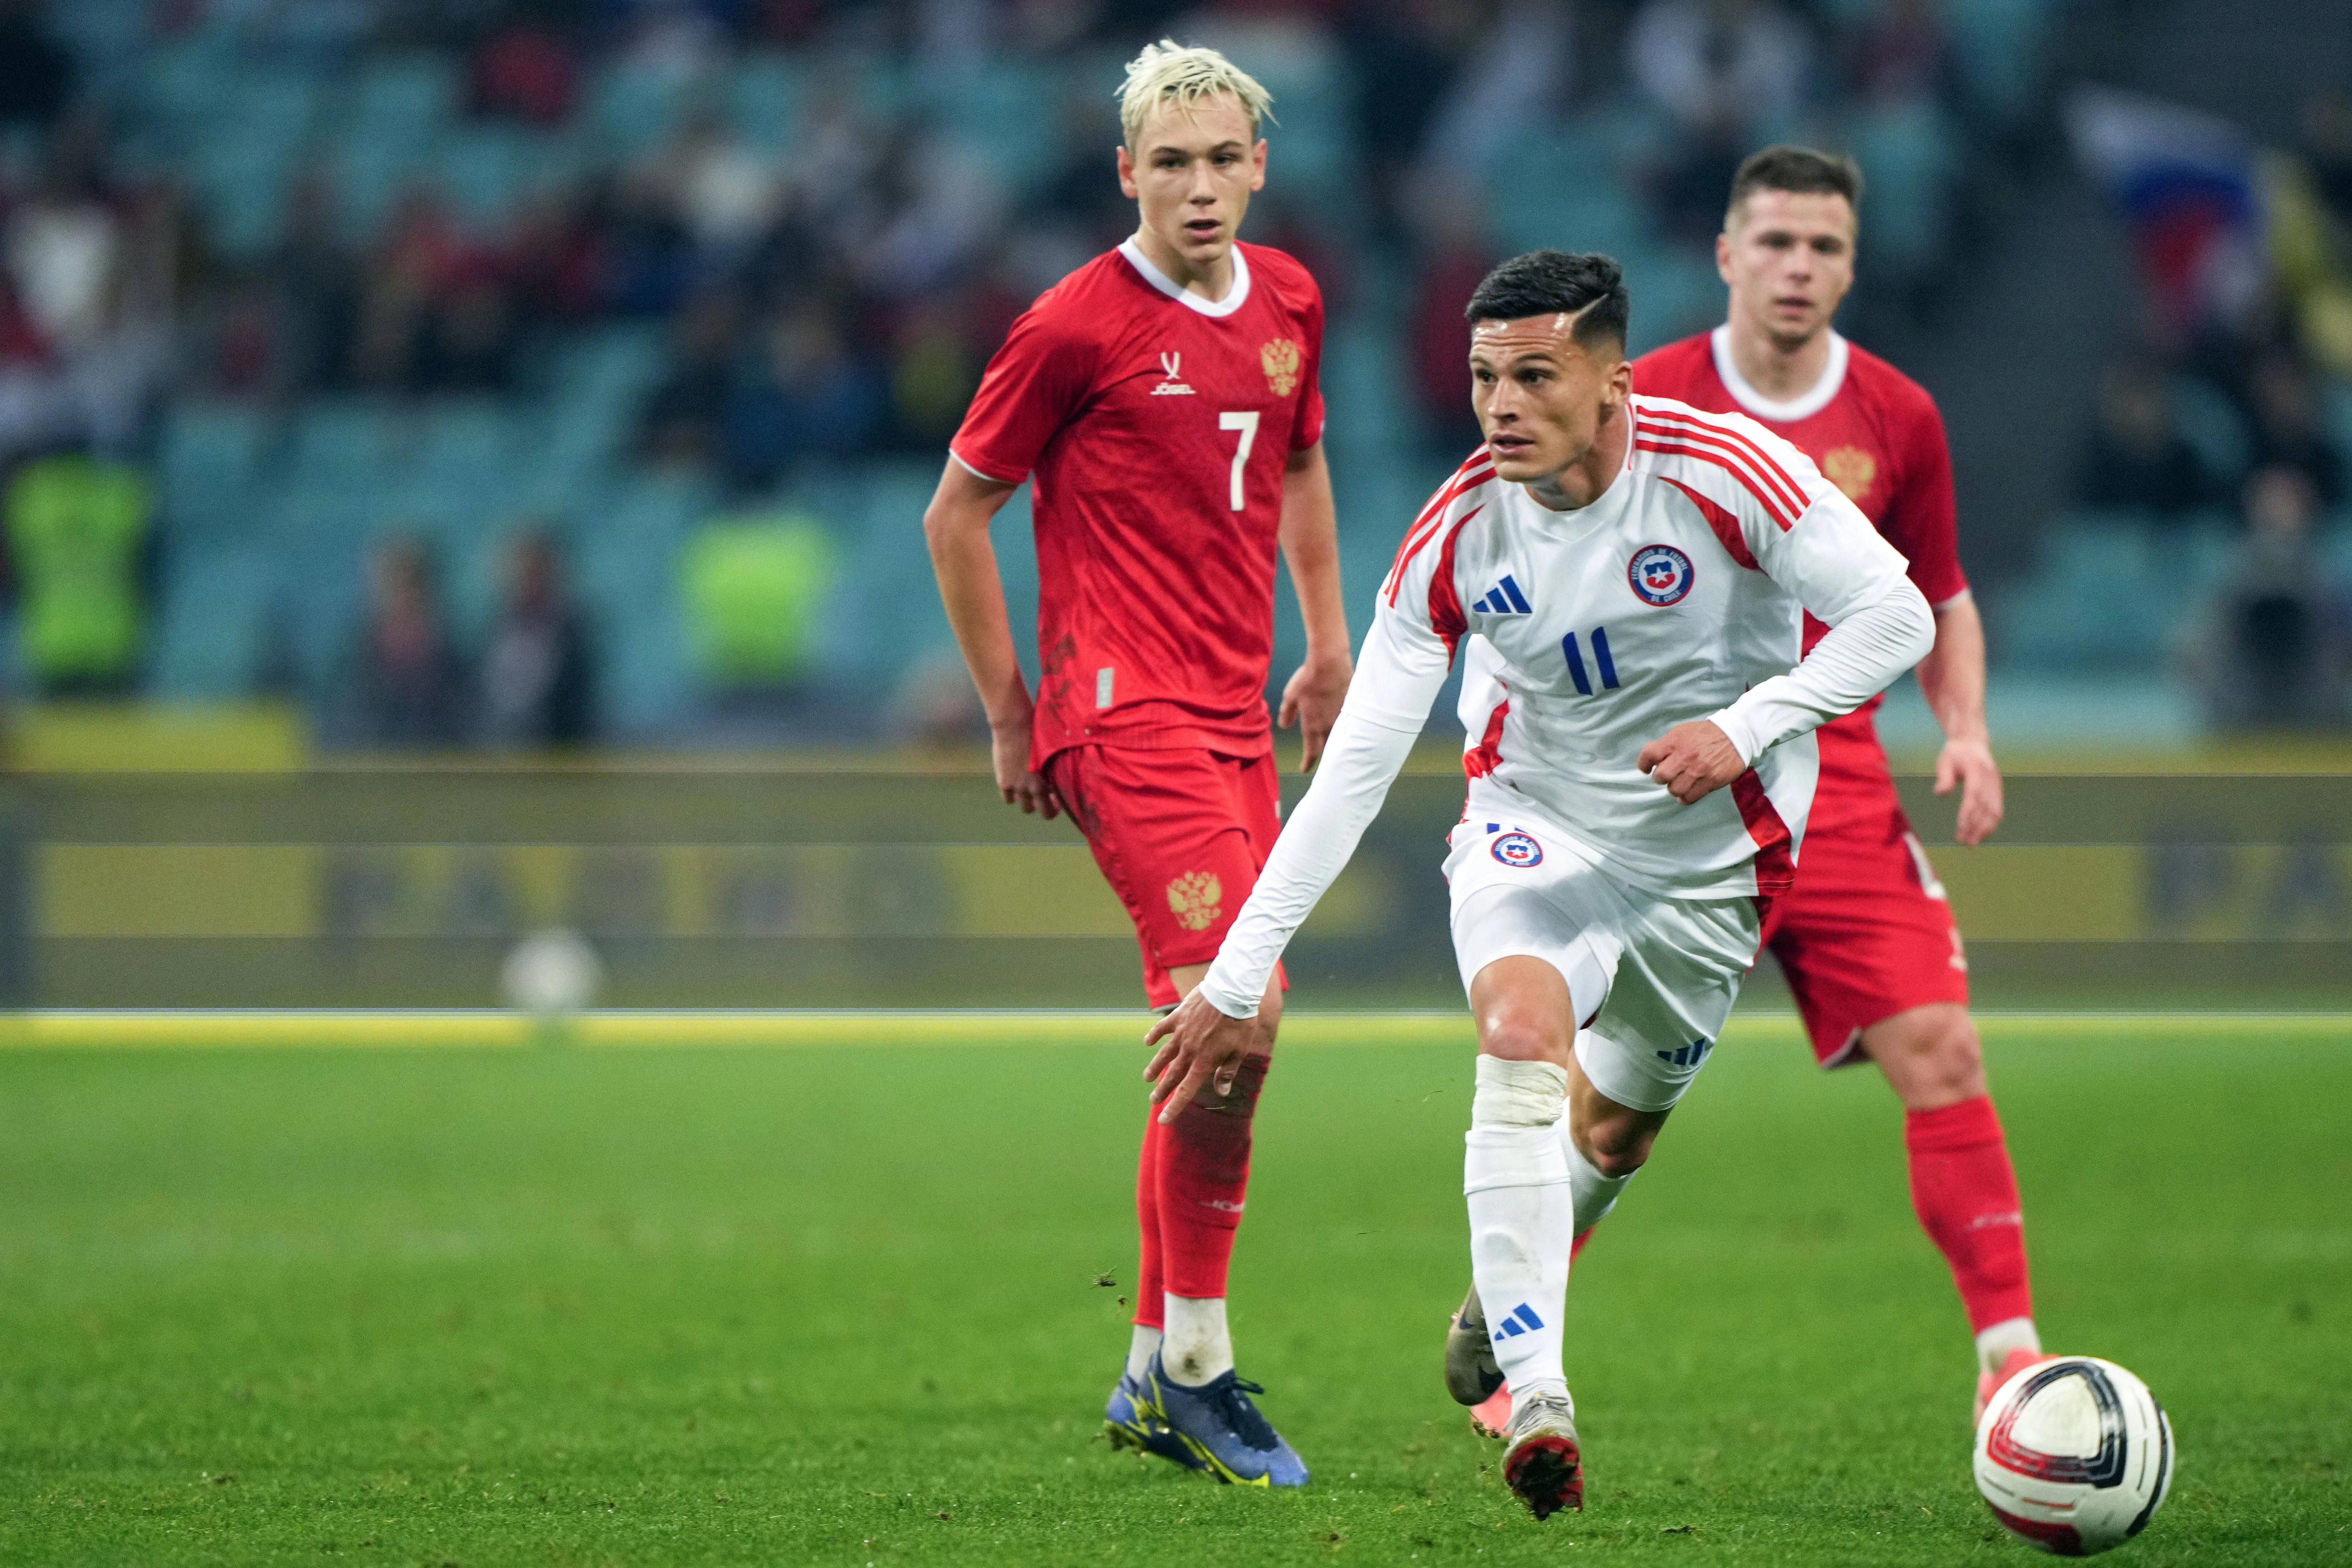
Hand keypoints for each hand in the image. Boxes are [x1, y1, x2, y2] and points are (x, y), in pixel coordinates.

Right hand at [990, 710, 1059, 818]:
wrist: (1014, 727)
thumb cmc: (1036, 734)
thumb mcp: (1051, 754)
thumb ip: (1054, 770)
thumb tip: (1057, 777)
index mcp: (1051, 779)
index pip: (1060, 802)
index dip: (1059, 805)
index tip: (1057, 800)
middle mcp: (1036, 787)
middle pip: (1044, 812)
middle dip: (1046, 809)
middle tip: (1046, 802)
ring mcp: (1019, 787)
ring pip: (1026, 808)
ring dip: (1029, 802)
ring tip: (1029, 793)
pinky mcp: (1004, 783)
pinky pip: (1009, 800)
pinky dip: (1012, 796)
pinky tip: (1014, 787)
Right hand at [1142, 990, 1257, 1123]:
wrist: (1231, 993)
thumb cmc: (1240, 1023)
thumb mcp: (1239, 1050)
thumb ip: (1227, 1072)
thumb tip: (1221, 1092)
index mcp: (1204, 1061)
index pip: (1186, 1090)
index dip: (1174, 1107)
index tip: (1163, 1119)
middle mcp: (1189, 1050)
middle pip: (1172, 1075)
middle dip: (1162, 1090)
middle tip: (1153, 1100)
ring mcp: (1182, 1033)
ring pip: (1164, 1054)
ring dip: (1155, 1067)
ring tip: (1147, 1077)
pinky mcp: (1179, 1017)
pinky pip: (1163, 1028)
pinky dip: (1154, 1035)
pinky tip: (1147, 1042)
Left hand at [1278, 653, 1351, 770]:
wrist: (1329, 664)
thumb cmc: (1307, 680)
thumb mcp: (1290, 697)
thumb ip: (1287, 714)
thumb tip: (1285, 726)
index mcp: (1313, 726)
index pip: (1312, 751)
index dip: (1308, 762)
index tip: (1304, 769)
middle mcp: (1330, 725)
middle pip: (1327, 746)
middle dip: (1322, 752)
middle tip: (1318, 755)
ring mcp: (1343, 716)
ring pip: (1339, 734)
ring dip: (1334, 740)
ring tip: (1331, 742)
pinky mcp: (1351, 705)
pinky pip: (1348, 720)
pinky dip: (1344, 724)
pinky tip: (1342, 721)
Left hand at [1637, 719, 1744, 803]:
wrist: (1735, 736)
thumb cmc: (1705, 734)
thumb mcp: (1682, 732)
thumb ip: (1666, 745)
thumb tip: (1652, 761)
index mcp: (1676, 741)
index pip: (1650, 754)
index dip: (1643, 764)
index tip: (1646, 768)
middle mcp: (1685, 756)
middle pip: (1660, 776)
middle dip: (1661, 777)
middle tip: (1667, 774)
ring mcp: (1699, 770)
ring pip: (1674, 790)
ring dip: (1674, 788)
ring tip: (1680, 782)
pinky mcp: (1711, 781)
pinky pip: (1690, 797)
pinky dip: (1685, 797)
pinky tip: (1687, 791)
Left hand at [1935, 735, 2003, 845]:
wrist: (1972, 742)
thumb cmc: (1954, 754)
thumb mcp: (1945, 761)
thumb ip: (1944, 777)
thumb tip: (1940, 793)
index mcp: (1976, 770)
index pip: (1973, 795)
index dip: (1968, 813)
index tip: (1960, 828)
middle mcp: (1990, 778)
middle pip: (1985, 806)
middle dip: (1975, 826)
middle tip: (1963, 842)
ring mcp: (1996, 784)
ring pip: (1994, 810)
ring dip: (1984, 829)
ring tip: (1971, 843)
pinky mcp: (1997, 789)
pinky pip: (1997, 809)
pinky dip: (1991, 824)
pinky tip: (1981, 834)